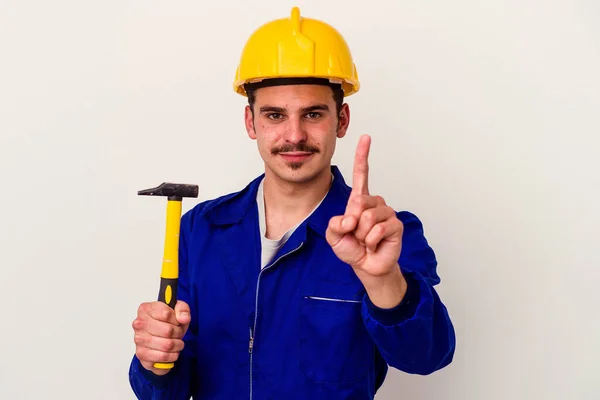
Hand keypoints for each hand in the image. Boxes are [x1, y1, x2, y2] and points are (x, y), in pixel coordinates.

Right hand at [132, 300, 190, 375]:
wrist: (161, 336)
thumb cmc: (168, 322)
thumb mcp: (178, 309)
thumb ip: (183, 309)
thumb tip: (183, 318)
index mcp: (145, 309)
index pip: (166, 314)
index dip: (176, 320)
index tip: (176, 322)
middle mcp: (139, 324)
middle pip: (168, 331)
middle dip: (178, 333)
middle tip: (178, 333)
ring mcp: (138, 340)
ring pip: (167, 345)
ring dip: (177, 345)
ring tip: (176, 342)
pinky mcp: (141, 354)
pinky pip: (163, 357)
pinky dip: (172, 355)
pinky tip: (171, 351)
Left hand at [326, 134, 406, 306]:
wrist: (366, 266)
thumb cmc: (351, 249)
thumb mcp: (334, 236)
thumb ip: (334, 225)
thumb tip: (349, 219)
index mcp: (359, 201)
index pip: (362, 174)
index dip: (363, 156)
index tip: (366, 137)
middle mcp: (374, 203)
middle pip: (359, 202)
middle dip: (351, 222)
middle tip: (355, 234)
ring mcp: (386, 213)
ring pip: (367, 218)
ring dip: (361, 234)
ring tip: (365, 240)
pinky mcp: (395, 225)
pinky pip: (378, 229)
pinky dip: (371, 241)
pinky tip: (374, 244)